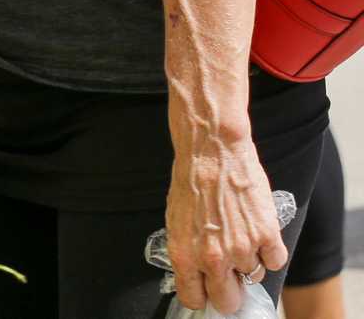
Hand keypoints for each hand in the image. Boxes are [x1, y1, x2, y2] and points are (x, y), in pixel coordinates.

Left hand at [165, 128, 285, 313]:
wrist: (211, 151)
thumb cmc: (190, 181)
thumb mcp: (176, 221)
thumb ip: (188, 252)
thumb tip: (198, 275)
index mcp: (184, 255)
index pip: (194, 299)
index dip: (203, 296)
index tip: (208, 290)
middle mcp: (213, 258)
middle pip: (228, 301)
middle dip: (230, 291)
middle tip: (231, 275)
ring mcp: (242, 249)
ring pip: (254, 277)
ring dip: (250, 263)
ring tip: (241, 235)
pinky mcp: (267, 236)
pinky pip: (276, 262)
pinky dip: (271, 251)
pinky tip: (259, 232)